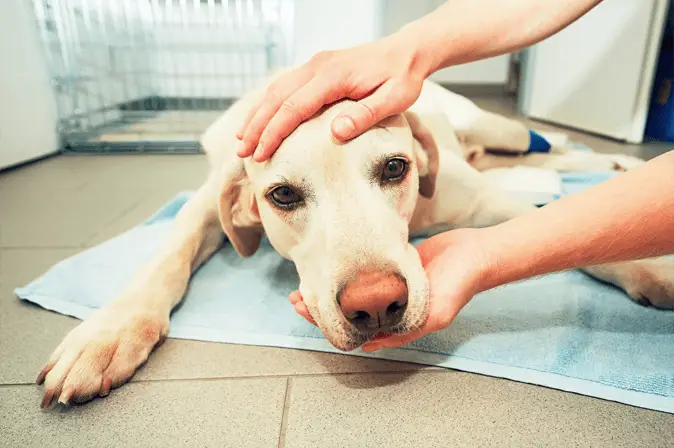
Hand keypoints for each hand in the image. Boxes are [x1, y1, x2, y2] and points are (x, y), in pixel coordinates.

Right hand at [236, 31, 429, 161]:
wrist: (406, 51)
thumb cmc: (402, 78)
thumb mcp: (394, 99)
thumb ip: (365, 115)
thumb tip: (335, 132)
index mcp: (333, 76)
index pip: (293, 107)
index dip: (273, 132)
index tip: (260, 154)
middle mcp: (317, 67)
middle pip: (276, 98)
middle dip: (256, 126)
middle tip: (241, 153)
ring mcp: (314, 65)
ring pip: (275, 90)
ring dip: (257, 115)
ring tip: (242, 140)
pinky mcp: (316, 68)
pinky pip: (284, 86)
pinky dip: (268, 104)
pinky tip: (260, 119)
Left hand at [288, 229, 491, 350]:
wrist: (474, 254)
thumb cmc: (457, 285)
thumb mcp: (434, 314)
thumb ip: (405, 330)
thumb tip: (369, 345)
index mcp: (397, 322)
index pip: (354, 328)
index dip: (327, 322)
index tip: (305, 309)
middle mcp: (390, 308)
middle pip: (346, 311)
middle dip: (320, 306)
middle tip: (296, 297)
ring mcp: (389, 288)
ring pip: (351, 293)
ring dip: (329, 290)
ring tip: (306, 284)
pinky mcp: (392, 268)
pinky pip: (363, 274)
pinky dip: (345, 274)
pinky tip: (329, 267)